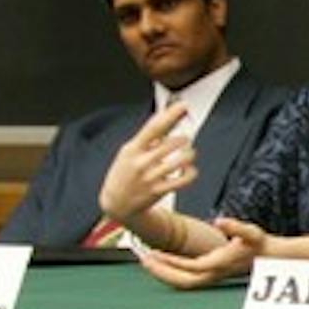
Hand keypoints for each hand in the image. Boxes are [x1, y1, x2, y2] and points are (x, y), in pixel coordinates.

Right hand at [99, 104, 197, 220]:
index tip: (183, 106)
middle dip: (183, 139)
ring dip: (190, 155)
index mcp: (132, 148)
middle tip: (185, 140)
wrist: (116, 203)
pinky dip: (191, 172)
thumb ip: (149, 135)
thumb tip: (167, 115)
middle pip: (171, 144)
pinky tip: (188, 170)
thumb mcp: (130, 150)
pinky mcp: (159, 191)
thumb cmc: (125, 172)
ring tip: (188, 154)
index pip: (153, 128)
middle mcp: (141, 162)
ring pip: (181, 161)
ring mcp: (150, 178)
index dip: (170, 115)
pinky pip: (184, 180)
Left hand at [136, 217, 266, 289]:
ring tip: (148, 261)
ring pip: (183, 282)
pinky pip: (186, 278)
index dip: (170, 262)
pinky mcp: (210, 273)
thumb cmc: (260, 244)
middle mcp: (213, 274)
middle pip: (182, 281)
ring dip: (164, 274)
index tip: (154, 253)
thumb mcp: (251, 232)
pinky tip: (163, 262)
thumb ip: (235, 227)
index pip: (190, 267)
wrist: (270, 257)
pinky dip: (172, 273)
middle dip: (161, 272)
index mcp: (220, 264)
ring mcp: (211, 276)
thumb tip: (220, 221)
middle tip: (144, 260)